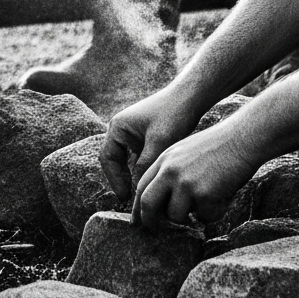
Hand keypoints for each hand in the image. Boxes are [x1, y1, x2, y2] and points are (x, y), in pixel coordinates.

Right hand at [101, 84, 205, 199]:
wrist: (190, 97)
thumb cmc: (173, 114)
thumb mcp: (159, 142)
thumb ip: (145, 165)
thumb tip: (137, 190)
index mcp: (117, 127)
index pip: (108, 159)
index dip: (115, 180)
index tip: (125, 197)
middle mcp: (121, 130)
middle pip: (114, 162)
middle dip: (122, 180)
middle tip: (132, 200)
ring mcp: (132, 134)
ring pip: (127, 162)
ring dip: (132, 177)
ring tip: (142, 195)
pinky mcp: (144, 137)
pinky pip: (138, 158)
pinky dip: (142, 170)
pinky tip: (152, 182)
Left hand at [132, 119, 260, 229]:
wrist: (241, 138)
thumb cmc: (219, 145)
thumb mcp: (185, 152)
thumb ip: (171, 172)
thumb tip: (166, 202)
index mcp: (164, 160)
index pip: (141, 187)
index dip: (138, 206)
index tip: (138, 220)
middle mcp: (170, 171)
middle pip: (148, 203)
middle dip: (149, 221)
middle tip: (154, 231)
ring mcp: (185, 183)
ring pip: (175, 215)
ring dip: (189, 216)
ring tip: (206, 202)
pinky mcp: (203, 194)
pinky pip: (204, 217)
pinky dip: (213, 213)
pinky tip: (223, 198)